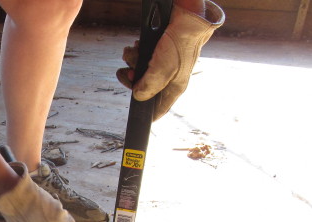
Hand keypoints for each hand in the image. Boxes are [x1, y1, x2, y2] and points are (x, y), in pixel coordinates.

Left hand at [116, 0, 224, 119]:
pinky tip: (136, 46)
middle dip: (131, 80)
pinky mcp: (155, 51)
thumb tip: (137, 96)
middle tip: (126, 73)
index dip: (147, 114)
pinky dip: (134, 52)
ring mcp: (160, 63)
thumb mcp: (163, 70)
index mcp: (174, 87)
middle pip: (142, 89)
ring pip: (138, 71)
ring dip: (131, 62)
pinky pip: (138, 57)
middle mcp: (167, 77)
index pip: (159, 109)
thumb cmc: (181, 42)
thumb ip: (148, 87)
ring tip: (133, 53)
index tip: (136, 116)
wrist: (185, 14)